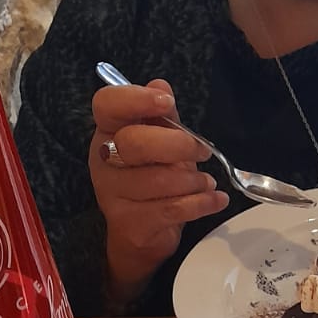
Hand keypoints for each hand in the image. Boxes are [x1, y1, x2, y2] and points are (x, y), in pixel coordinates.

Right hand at [90, 77, 228, 301]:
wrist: (141, 234)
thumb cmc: (152, 177)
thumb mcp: (160, 142)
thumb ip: (163, 116)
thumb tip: (161, 83)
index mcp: (108, 130)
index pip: (106, 104)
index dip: (135, 98)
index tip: (166, 101)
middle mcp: (102, 159)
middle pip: (134, 143)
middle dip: (177, 145)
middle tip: (203, 151)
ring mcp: (112, 193)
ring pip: (156, 181)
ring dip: (192, 180)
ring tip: (206, 182)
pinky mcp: (129, 223)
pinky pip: (171, 209)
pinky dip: (201, 203)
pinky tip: (215, 199)